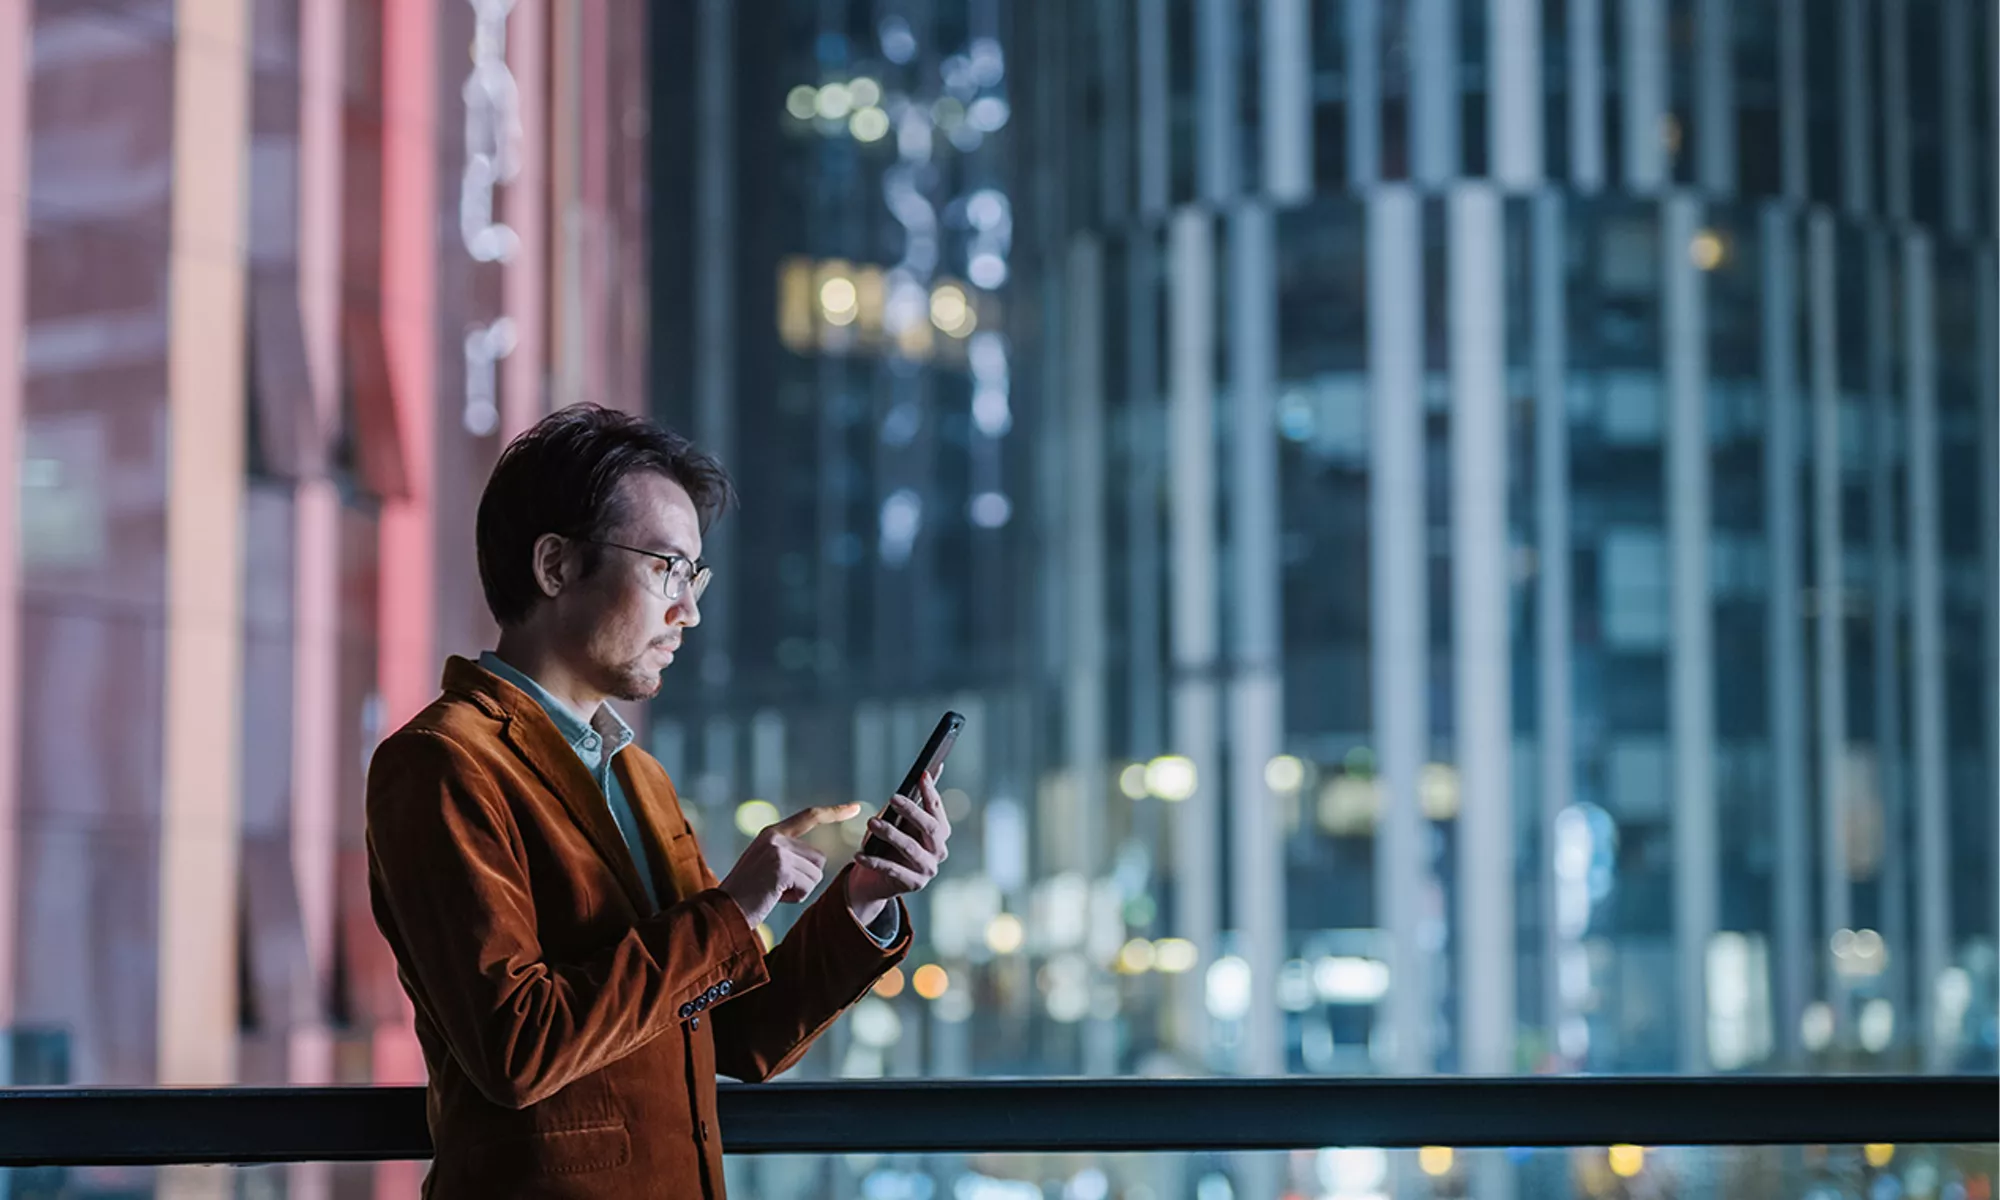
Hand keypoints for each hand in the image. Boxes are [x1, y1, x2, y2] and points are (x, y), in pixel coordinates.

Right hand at [719, 804, 858, 929]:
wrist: (723, 911)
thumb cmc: (747, 894)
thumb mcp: (766, 866)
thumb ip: (787, 855)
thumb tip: (819, 860)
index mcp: (771, 833)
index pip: (809, 816)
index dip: (834, 812)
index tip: (856, 807)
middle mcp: (775, 836)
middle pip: (819, 858)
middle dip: (806, 879)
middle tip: (777, 888)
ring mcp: (778, 851)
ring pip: (816, 874)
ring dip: (800, 889)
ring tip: (774, 892)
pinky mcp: (781, 868)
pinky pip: (808, 886)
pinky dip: (795, 897)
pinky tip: (774, 897)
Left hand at [848, 769, 951, 926]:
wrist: (874, 879)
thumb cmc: (889, 843)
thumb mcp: (898, 820)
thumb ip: (913, 800)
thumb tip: (928, 771)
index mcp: (940, 832)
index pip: (937, 809)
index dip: (931, 792)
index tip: (921, 775)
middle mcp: (939, 851)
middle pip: (931, 828)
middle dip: (912, 811)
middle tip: (893, 797)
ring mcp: (928, 869)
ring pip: (911, 848)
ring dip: (891, 834)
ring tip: (871, 822)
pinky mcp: (913, 884)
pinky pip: (893, 870)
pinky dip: (874, 861)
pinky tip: (858, 854)